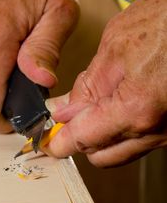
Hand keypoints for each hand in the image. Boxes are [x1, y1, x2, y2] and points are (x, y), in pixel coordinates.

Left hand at [44, 0, 166, 166]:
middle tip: (68, 116)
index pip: (82, 140)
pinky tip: (117, 104)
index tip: (46, 140)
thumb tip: (64, 110)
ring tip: (94, 105)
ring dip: (101, 134)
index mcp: (135, 109)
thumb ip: (87, 85)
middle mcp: (155, 129)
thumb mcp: (115, 47)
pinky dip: (122, 128)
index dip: (58, 143)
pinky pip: (140, 140)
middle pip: (101, 155)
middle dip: (79, 139)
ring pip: (121, 150)